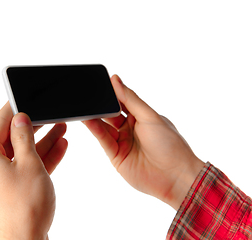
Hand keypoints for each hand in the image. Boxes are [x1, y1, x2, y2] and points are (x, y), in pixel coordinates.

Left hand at [0, 102, 67, 239]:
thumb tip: (20, 120)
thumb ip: (24, 138)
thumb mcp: (29, 163)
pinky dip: (41, 159)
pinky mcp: (10, 191)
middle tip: (49, 113)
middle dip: (34, 126)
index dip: (14, 109)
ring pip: (22, 154)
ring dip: (41, 142)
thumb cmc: (24, 207)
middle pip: (11, 139)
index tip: (23, 96)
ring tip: (61, 127)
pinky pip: (25, 169)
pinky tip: (60, 147)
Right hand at [83, 75, 204, 209]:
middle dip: (101, 105)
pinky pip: (103, 140)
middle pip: (111, 114)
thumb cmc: (170, 144)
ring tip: (84, 107)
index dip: (112, 93)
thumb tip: (116, 79)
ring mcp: (123, 142)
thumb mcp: (150, 116)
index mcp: (142, 117)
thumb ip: (130, 99)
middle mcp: (130, 129)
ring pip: (104, 127)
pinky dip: (95, 130)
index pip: (122, 101)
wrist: (175, 176)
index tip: (100, 82)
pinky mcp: (116, 156)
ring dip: (94, 117)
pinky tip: (88, 120)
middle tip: (89, 95)